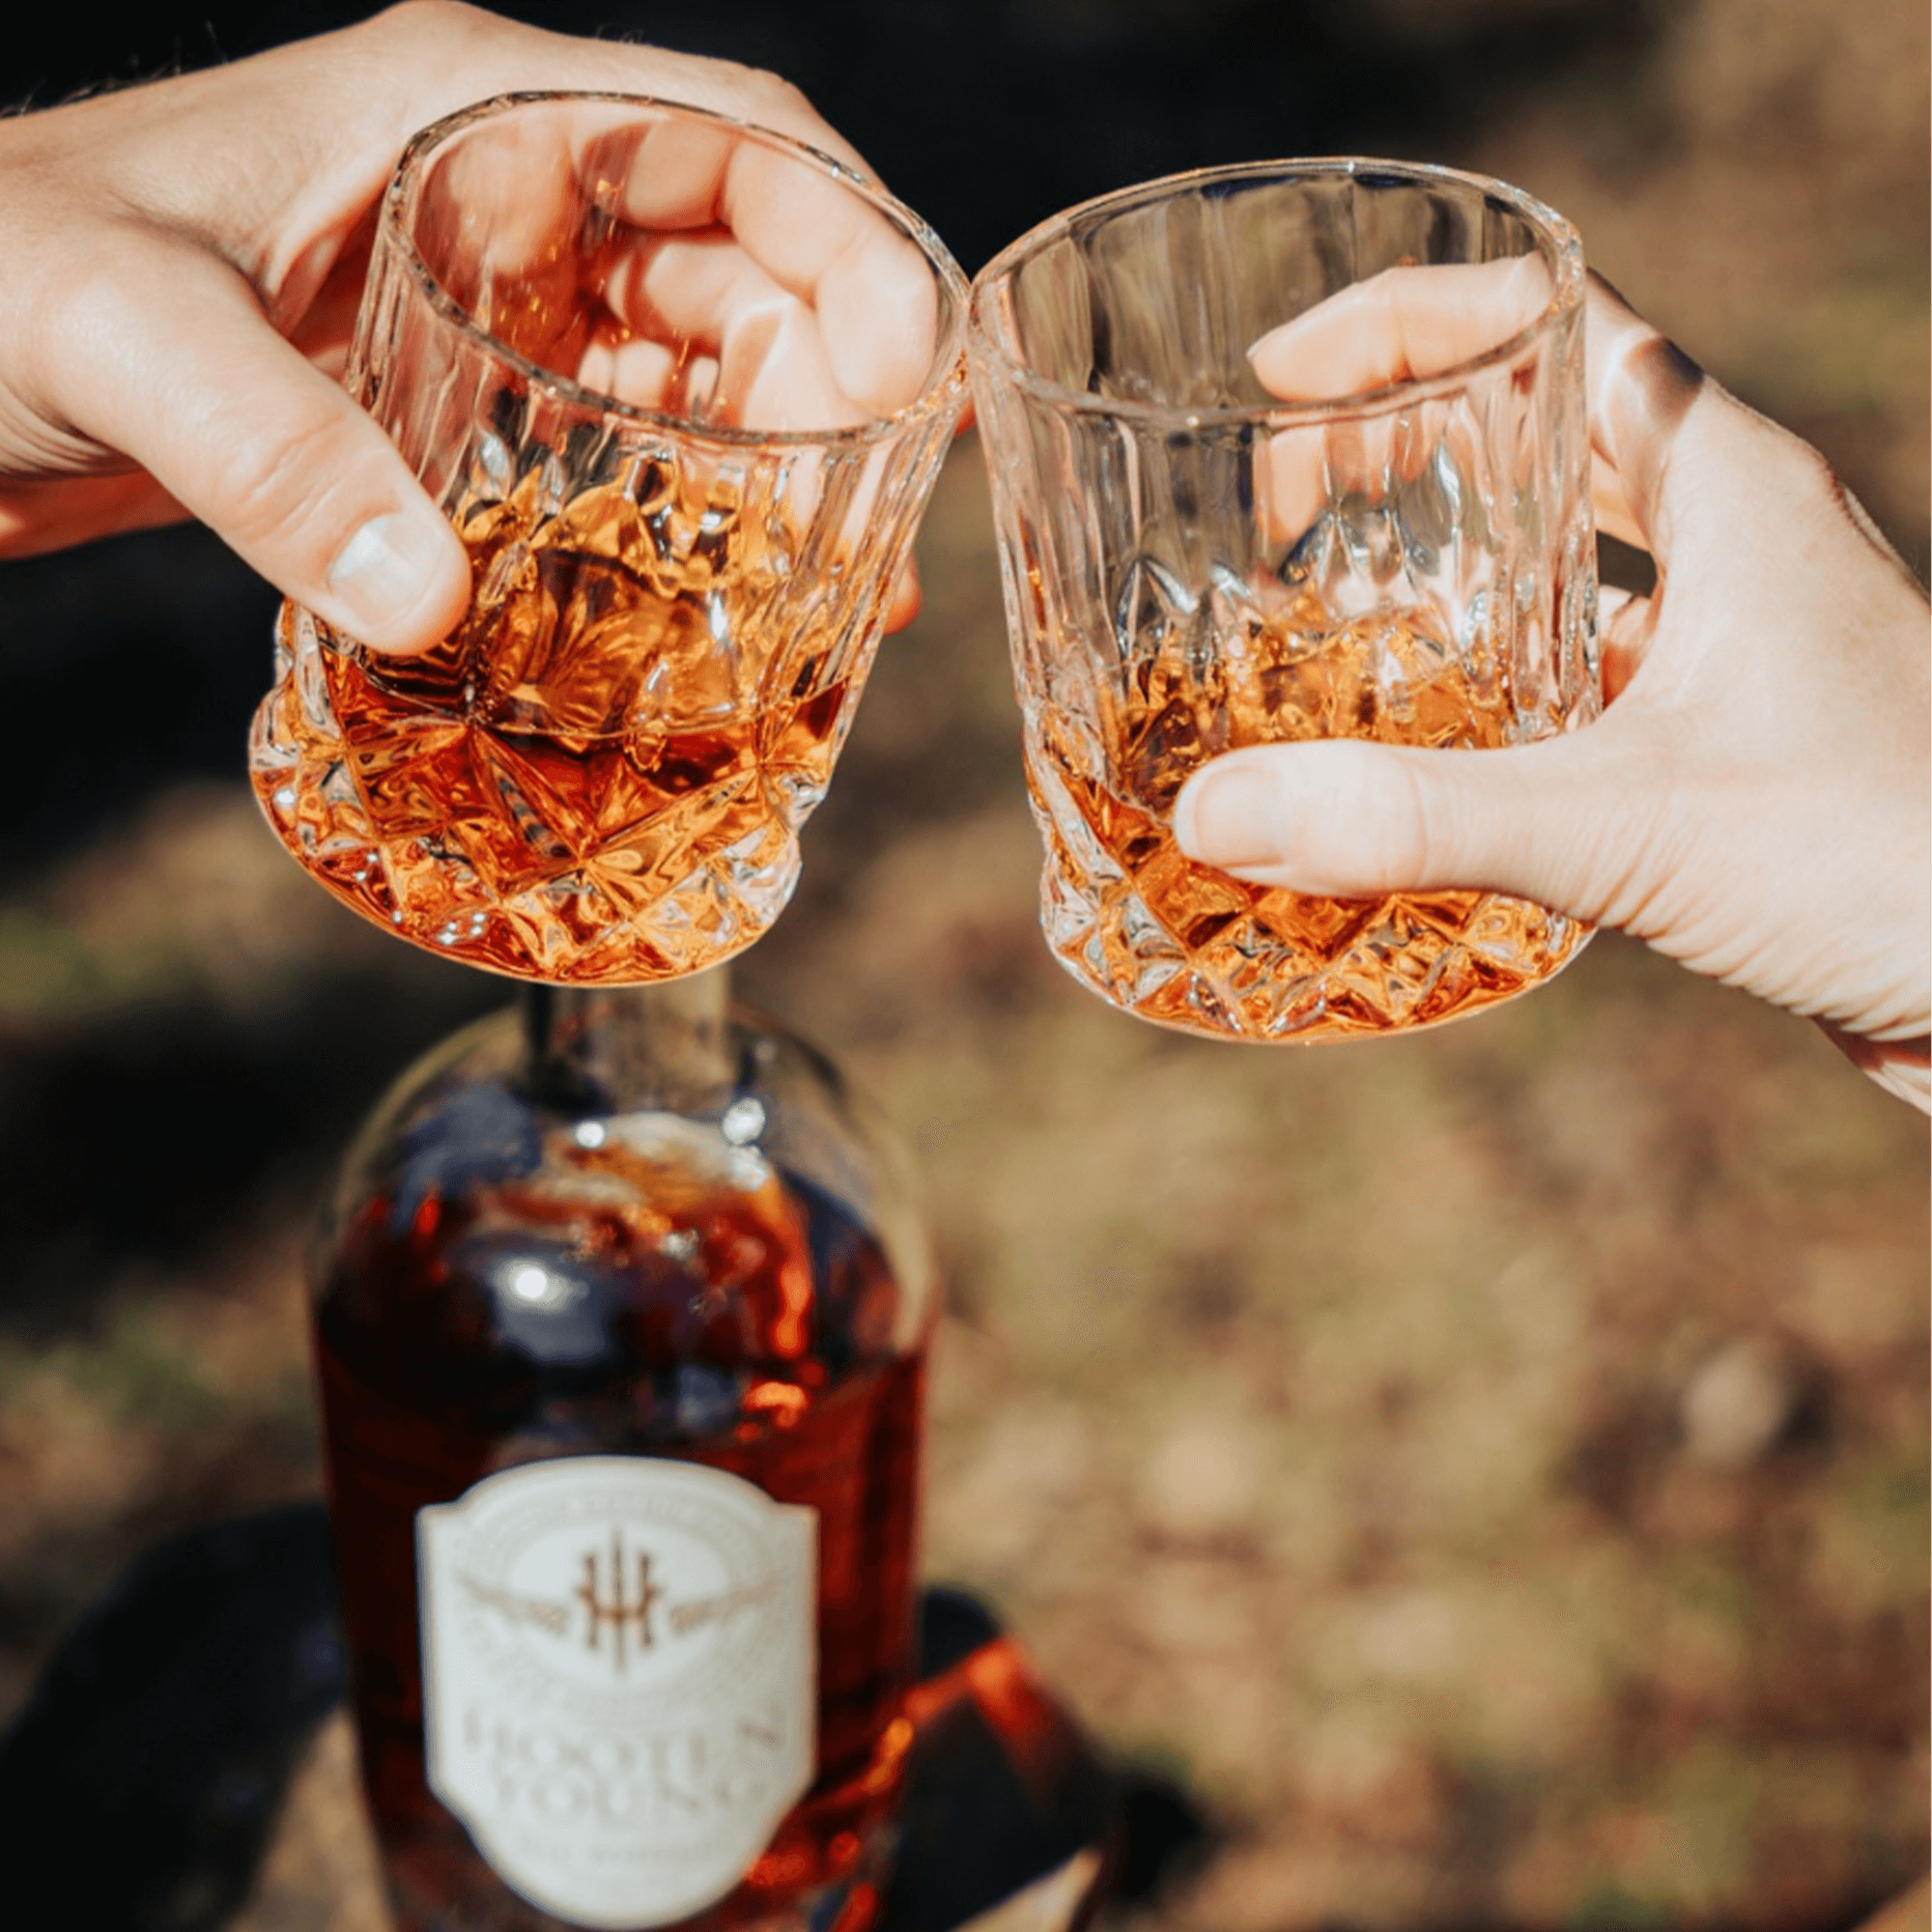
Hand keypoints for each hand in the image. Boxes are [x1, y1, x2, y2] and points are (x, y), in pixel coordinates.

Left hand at [0, 1, 927, 651]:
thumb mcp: (115, 329)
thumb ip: (265, 448)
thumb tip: (432, 602)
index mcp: (460, 111)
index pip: (726, 134)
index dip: (849, 239)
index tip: (912, 371)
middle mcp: (495, 192)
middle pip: (741, 265)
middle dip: (837, 380)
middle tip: (872, 525)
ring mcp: (481, 299)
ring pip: (694, 363)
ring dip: (780, 460)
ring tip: (831, 586)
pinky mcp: (451, 403)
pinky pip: (616, 445)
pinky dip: (685, 512)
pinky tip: (713, 597)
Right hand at [1174, 272, 1930, 1108]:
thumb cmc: (1889, 859)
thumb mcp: (1630, 824)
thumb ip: (1417, 818)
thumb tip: (1216, 815)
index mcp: (1727, 479)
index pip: (1551, 319)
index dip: (1404, 322)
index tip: (1276, 373)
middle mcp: (1741, 530)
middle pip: (1543, 422)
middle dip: (1398, 439)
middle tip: (1271, 503)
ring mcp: (1747, 626)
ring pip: (1571, 541)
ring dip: (1451, 553)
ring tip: (1322, 598)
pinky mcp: (1739, 722)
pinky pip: (1596, 653)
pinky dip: (1503, 664)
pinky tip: (1431, 732)